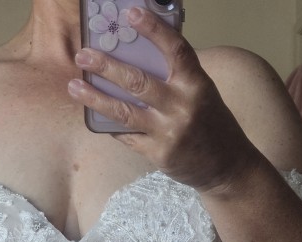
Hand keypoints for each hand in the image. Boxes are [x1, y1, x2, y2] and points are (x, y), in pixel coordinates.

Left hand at [69, 7, 259, 194]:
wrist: (227, 167)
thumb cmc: (211, 123)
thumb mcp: (203, 92)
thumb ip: (178, 75)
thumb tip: (141, 51)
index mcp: (196, 84)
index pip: (175, 50)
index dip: (154, 29)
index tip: (131, 14)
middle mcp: (183, 106)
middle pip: (138, 82)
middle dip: (106, 67)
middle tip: (83, 55)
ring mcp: (169, 132)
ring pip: (125, 112)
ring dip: (95, 98)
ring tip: (74, 86)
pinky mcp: (159, 154)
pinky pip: (128, 136)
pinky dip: (110, 125)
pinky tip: (94, 115)